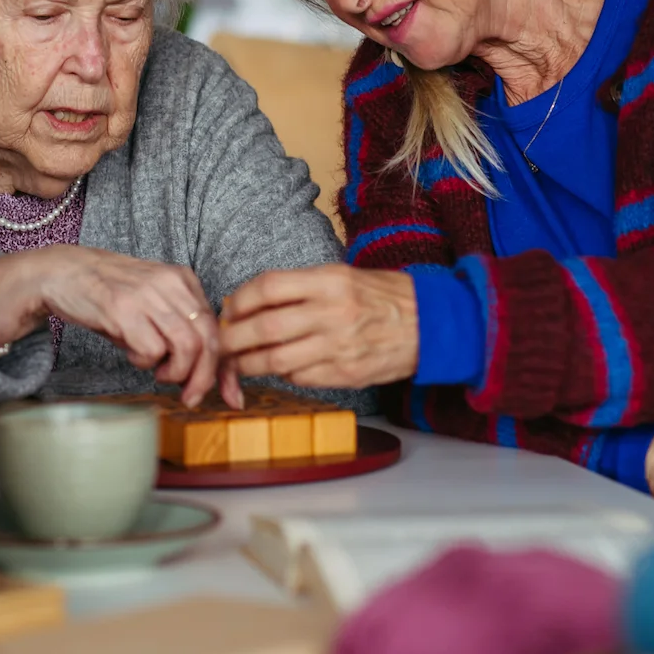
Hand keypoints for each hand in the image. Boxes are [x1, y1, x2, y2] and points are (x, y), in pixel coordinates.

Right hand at [0, 246, 229, 408]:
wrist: (63, 272)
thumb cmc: (108, 294)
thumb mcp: (152, 302)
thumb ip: (178, 327)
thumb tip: (204, 371)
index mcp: (182, 280)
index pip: (218, 328)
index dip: (227, 368)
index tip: (232, 396)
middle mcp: (170, 284)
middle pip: (209, 340)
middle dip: (204, 378)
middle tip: (190, 396)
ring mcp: (147, 296)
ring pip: (187, 347)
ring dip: (176, 372)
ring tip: (158, 372)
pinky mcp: (123, 310)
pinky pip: (152, 350)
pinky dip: (145, 362)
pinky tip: (131, 353)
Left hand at [220, 265, 417, 388]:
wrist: (433, 325)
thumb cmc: (382, 296)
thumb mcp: (343, 275)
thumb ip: (299, 288)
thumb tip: (248, 303)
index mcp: (331, 281)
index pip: (268, 287)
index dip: (239, 300)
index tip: (228, 309)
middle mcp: (333, 313)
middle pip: (264, 327)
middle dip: (232, 337)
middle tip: (220, 342)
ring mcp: (339, 347)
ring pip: (275, 360)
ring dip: (248, 363)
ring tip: (239, 361)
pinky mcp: (345, 375)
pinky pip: (299, 378)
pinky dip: (281, 374)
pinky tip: (278, 368)